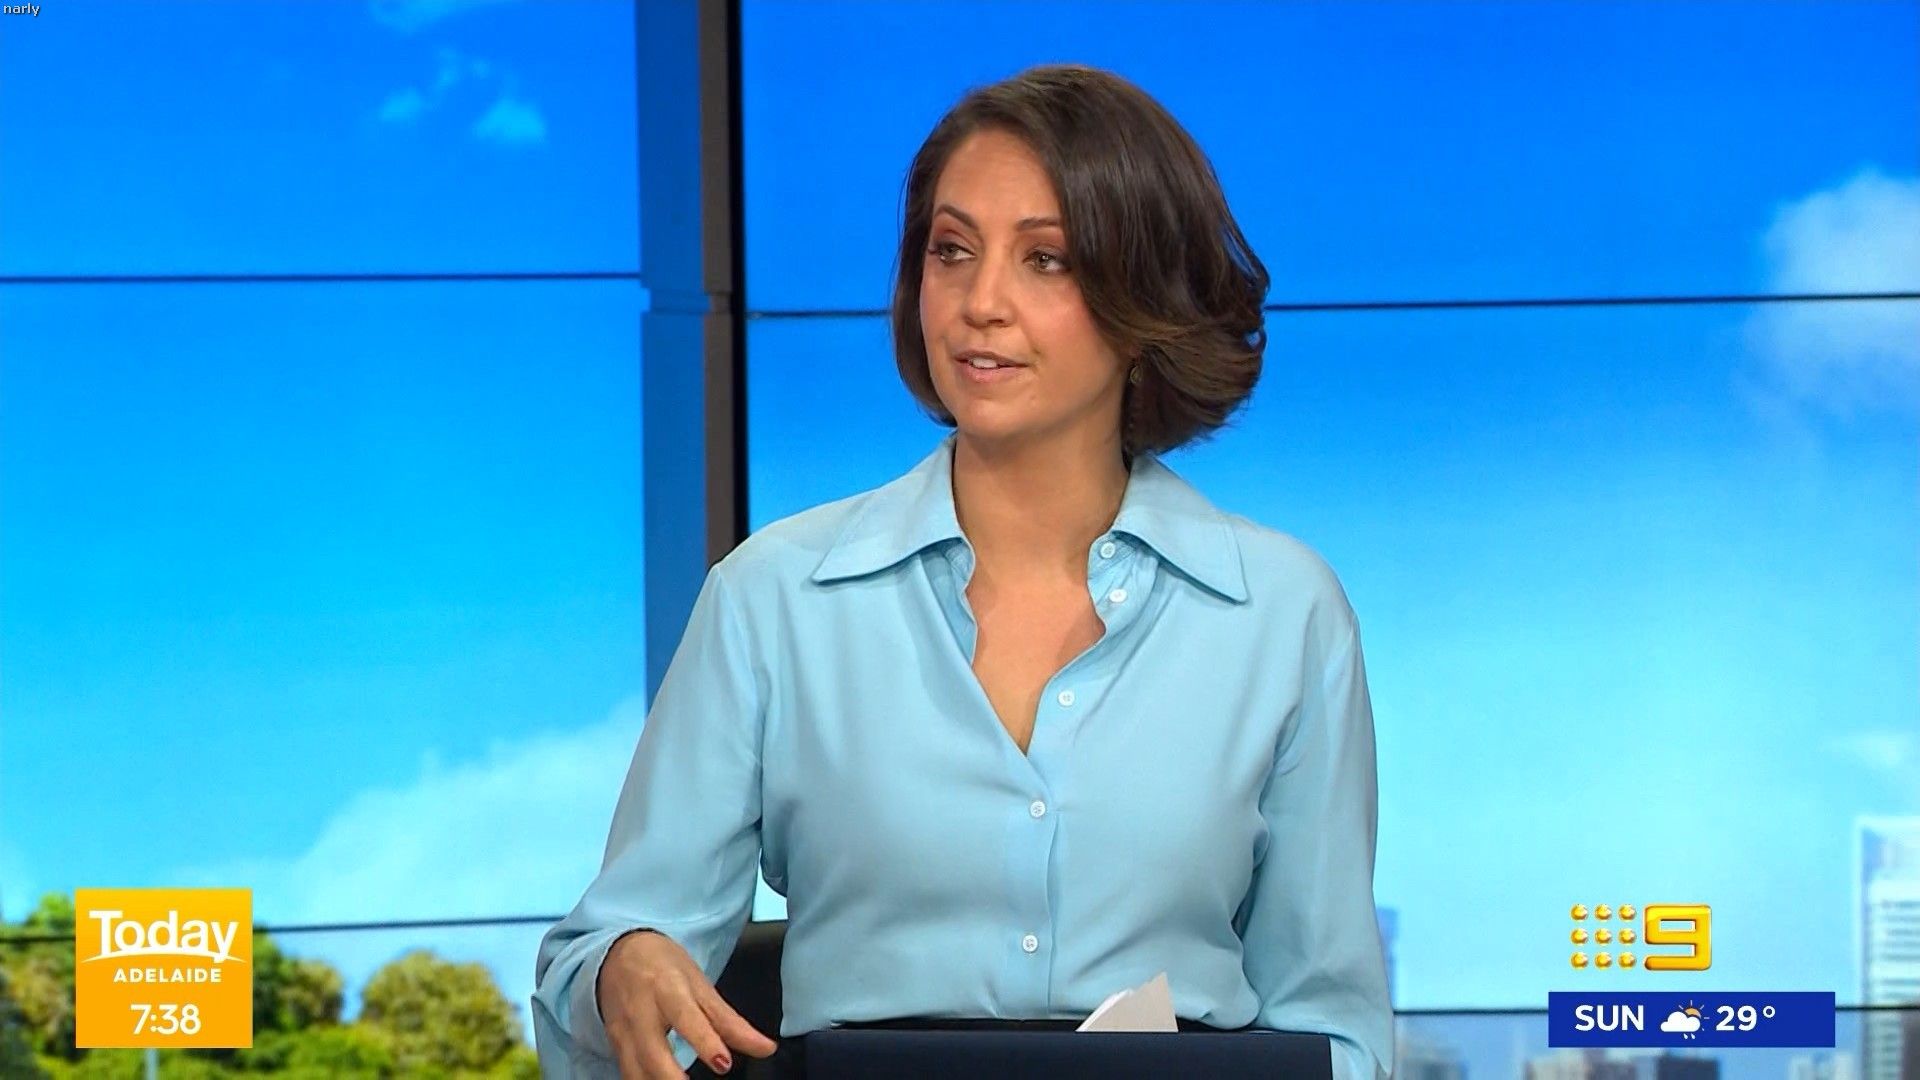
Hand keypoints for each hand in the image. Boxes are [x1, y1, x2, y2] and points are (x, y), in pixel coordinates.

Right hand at [597, 929, 779, 1077]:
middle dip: (672, 1078)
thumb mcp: (700, 986)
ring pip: (635, 1070)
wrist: (617, 953)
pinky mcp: (614, 1046)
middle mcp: (641, 1012)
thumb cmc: (664, 967)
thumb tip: (766, 1048)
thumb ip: (731, 1022)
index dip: (705, 1042)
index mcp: (668, 989)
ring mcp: (624, 1031)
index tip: (723, 1063)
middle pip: (653, 1052)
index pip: (687, 1017)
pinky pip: (628, 1073)